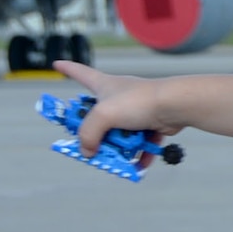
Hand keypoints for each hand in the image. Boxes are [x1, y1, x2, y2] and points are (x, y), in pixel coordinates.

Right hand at [55, 60, 183, 155]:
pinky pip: (142, 143)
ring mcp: (135, 111)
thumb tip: (88, 151)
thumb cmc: (140, 101)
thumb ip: (88, 134)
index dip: (67, 69)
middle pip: (97, 117)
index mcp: (103, 85)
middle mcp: (118, 97)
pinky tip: (138, 166)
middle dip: (94, 134)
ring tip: (117, 160)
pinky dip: (140, 154)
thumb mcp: (103, 116)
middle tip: (90, 146)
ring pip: (120, 133)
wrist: (175, 106)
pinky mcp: (152, 123)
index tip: (57, 65)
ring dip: (118, 148)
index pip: (79, 73)